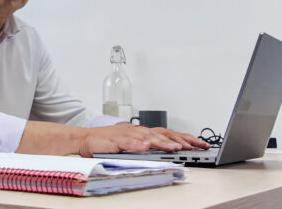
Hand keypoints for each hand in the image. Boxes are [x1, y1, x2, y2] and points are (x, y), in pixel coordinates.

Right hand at [79, 123, 210, 156]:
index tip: (199, 144)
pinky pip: (128, 141)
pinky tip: (147, 147)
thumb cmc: (105, 144)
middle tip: (195, 145)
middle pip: (162, 133)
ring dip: (163, 142)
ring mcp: (126, 134)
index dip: (183, 138)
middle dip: (181, 139)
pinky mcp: (115, 139)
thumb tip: (162, 152)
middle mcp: (136, 130)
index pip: (166, 133)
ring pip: (148, 136)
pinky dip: (138, 144)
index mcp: (141, 132)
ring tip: (176, 148)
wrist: (83, 139)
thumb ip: (144, 148)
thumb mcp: (129, 146)